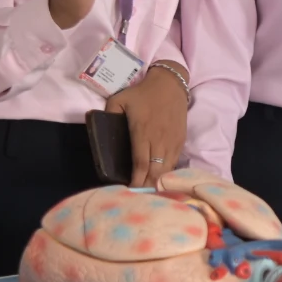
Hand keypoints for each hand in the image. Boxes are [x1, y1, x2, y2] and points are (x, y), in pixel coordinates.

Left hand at [106, 62, 189, 187]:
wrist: (170, 84)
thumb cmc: (142, 93)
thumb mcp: (119, 99)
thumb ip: (108, 115)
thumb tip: (100, 132)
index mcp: (143, 131)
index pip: (140, 163)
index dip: (136, 180)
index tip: (129, 191)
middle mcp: (159, 139)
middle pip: (155, 171)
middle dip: (147, 186)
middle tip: (139, 198)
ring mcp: (172, 141)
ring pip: (167, 169)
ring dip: (158, 183)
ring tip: (150, 193)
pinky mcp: (180, 141)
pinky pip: (174, 162)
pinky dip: (167, 173)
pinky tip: (161, 181)